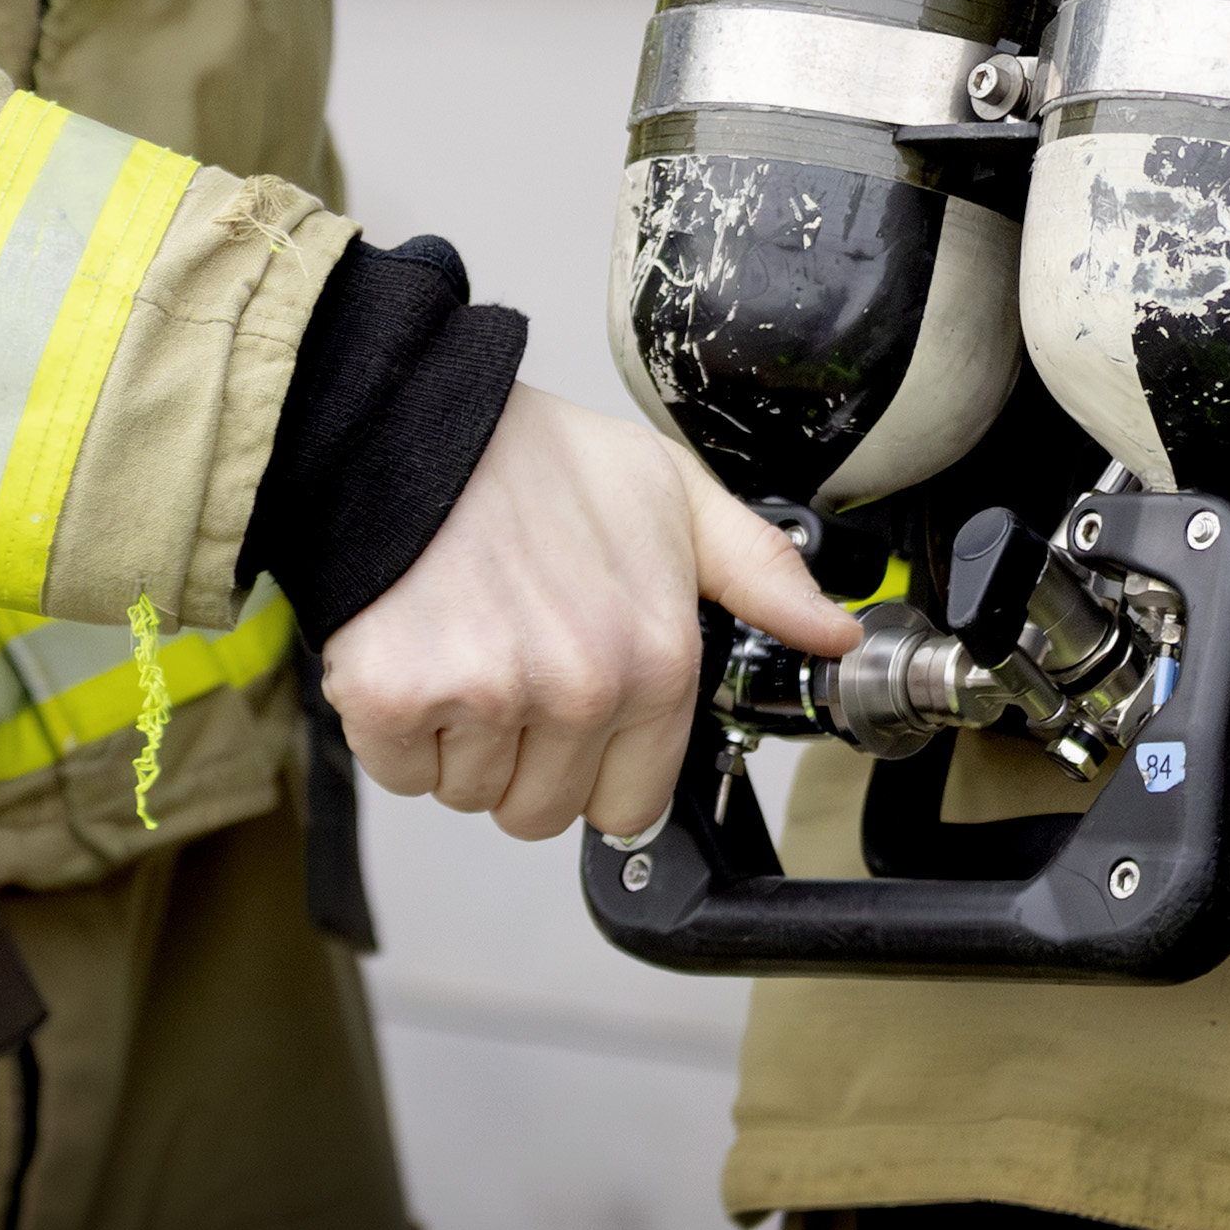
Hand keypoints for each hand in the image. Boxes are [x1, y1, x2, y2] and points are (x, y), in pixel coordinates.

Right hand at [321, 388, 861, 842]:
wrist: (416, 419)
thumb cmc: (534, 461)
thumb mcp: (675, 497)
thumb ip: (761, 575)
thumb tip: (834, 635)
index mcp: (656, 659)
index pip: (631, 804)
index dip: (594, 767)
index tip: (570, 713)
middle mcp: (582, 688)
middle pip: (539, 810)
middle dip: (518, 755)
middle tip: (506, 659)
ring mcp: (490, 696)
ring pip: (468, 792)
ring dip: (457, 739)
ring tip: (462, 638)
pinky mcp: (398, 699)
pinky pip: (398, 770)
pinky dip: (396, 726)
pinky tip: (415, 646)